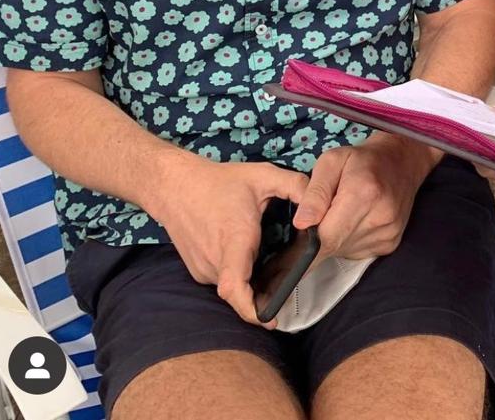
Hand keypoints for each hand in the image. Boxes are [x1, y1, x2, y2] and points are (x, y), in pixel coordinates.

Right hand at [149, 154, 308, 327]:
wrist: (175, 185)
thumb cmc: (219, 180)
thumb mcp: (264, 174)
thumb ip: (296, 186)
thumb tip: (319, 208)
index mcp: (234, 239)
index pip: (235, 287)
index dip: (250, 309)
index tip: (270, 319)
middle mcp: (215, 260)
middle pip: (242, 292)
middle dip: (264, 294)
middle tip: (287, 284)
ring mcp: (204, 269)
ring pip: (233, 287)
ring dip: (252, 284)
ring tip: (271, 268)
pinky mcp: (198, 270)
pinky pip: (224, 280)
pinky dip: (240, 276)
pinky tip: (251, 259)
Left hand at [292, 133, 436, 259]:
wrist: (401, 162)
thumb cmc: (362, 159)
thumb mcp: (331, 161)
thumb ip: (315, 192)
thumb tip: (301, 223)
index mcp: (363, 194)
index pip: (327, 236)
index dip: (303, 249)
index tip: (284, 260)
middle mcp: (379, 218)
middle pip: (334, 247)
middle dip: (315, 243)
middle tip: (306, 231)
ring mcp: (388, 234)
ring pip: (344, 252)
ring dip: (332, 241)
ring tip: (335, 217)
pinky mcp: (390, 244)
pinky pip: (357, 252)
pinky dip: (347, 241)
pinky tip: (351, 222)